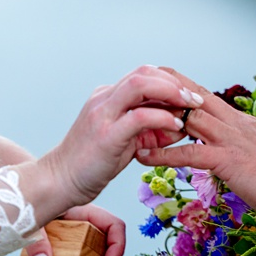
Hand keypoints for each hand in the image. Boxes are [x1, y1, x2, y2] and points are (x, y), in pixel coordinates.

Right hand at [18, 66, 200, 225]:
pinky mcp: (106, 134)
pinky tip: (176, 127)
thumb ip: (150, 130)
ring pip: (141, 85)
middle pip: (144, 72)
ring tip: (189, 107)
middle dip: (174, 83)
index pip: (143, 75)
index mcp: (107, 98)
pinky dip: (162, 118)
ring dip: (171, 93)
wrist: (60, 182)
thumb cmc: (92, 165)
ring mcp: (103, 114)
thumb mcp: (126, 142)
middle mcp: (104, 99)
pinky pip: (140, 116)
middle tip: (196, 99)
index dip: (170, 81)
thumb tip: (180, 125)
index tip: (189, 96)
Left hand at [24, 203, 125, 255]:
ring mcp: (75, 240)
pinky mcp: (63, 249)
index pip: (114, 227)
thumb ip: (37, 238)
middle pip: (105, 251)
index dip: (117, 247)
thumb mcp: (33, 219)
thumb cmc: (27, 205)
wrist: (16, 207)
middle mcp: (84, 227)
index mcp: (85, 213)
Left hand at [135, 68, 255, 222]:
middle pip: (193, 98)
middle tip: (135, 90)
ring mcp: (232, 140)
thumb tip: (234, 154)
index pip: (206, 98)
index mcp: (243, 124)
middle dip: (162, 92)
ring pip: (187, 120)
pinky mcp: (229, 161)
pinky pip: (189, 153)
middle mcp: (236, 125)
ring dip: (157, 121)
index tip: (159, 84)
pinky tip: (143, 158)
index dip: (181, 90)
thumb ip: (245, 150)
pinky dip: (163, 154)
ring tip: (130, 123)